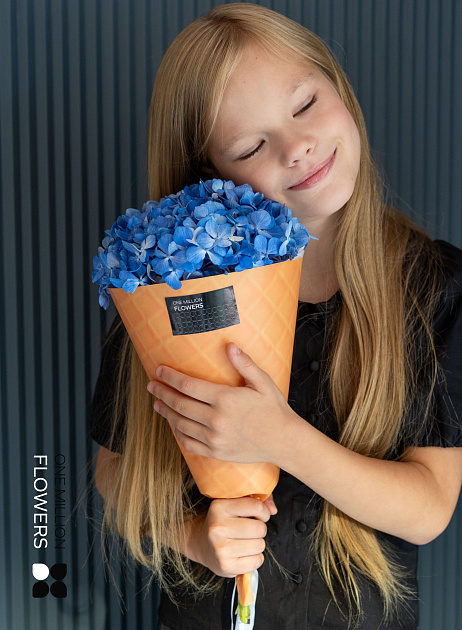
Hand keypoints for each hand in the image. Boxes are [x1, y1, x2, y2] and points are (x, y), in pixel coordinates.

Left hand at [147, 342, 296, 463]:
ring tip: (157, 404)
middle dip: (162, 392)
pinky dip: (177, 433)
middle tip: (152, 385)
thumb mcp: (263, 382)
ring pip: (180, 424)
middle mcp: (216, 420)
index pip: (188, 385)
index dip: (170, 376)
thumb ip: (244, 363)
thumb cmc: (274, 409)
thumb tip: (229, 345)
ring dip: (166, 413)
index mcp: (225, 399)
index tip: (159, 370)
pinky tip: (174, 425)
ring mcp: (214, 438)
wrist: (284, 441)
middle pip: (179, 404)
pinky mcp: (216, 452)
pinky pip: (189, 443)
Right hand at [186, 496, 276, 576]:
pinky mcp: (225, 566)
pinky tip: (243, 554)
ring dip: (257, 544)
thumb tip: (274, 510)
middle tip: (249, 530)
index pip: (255, 506)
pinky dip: (255, 558)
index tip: (259, 515)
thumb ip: (258, 500)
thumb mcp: (234, 504)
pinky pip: (256, 561)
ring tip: (245, 542)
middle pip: (260, 528)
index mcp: (219, 507)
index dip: (263, 512)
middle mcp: (217, 527)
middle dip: (260, 529)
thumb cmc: (224, 522)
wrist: (202, 544)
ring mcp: (220, 548)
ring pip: (260, 545)